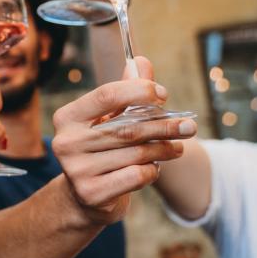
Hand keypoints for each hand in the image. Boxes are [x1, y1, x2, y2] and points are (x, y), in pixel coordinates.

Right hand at [51, 56, 196, 225]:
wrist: (84, 196)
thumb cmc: (100, 149)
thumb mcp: (109, 119)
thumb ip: (125, 92)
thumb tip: (140, 61)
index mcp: (67, 117)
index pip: (106, 95)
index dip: (139, 91)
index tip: (163, 93)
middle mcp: (66, 142)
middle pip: (127, 127)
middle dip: (163, 125)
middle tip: (189, 126)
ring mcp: (76, 170)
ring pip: (136, 153)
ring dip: (164, 148)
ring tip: (178, 147)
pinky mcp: (91, 193)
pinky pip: (136, 176)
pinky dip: (152, 170)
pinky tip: (154, 167)